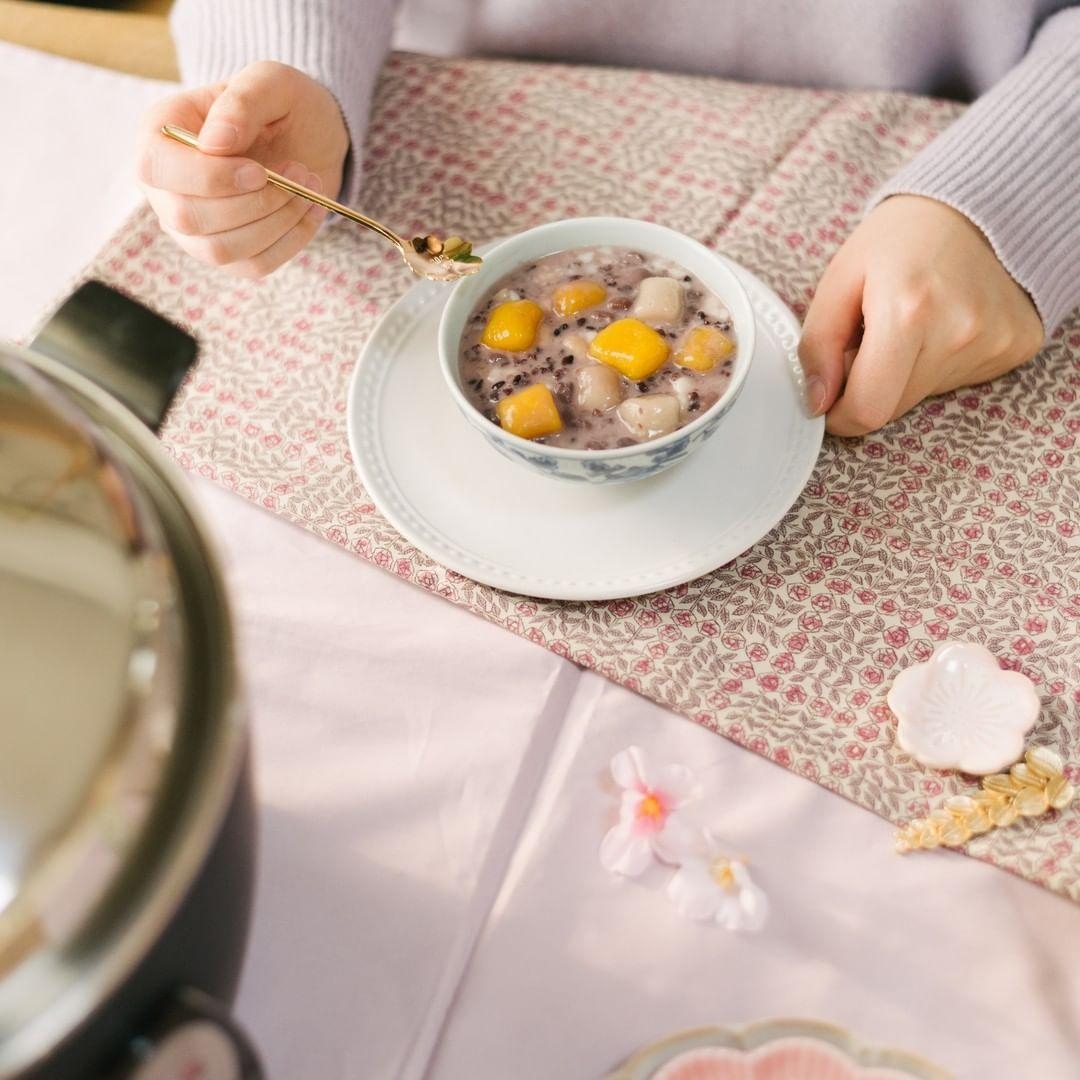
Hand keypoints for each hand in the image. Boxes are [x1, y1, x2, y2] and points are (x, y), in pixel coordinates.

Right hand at [135, 61, 349, 277]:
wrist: (308, 135)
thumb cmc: (280, 103)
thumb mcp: (268, 82)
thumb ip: (241, 102)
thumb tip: (214, 144)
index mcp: (158, 136)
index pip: (156, 169)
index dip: (209, 178)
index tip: (260, 171)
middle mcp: (165, 189)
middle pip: (188, 219)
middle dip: (253, 203)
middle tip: (299, 173)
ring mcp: (193, 229)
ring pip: (220, 250)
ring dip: (275, 223)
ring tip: (307, 187)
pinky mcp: (229, 254)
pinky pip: (253, 265)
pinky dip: (290, 241)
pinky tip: (310, 210)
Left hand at [798, 195, 1044, 435]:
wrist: (982, 202)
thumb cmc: (902, 236)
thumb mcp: (841, 277)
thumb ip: (818, 344)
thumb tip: (816, 402)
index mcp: (908, 313)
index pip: (868, 409)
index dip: (840, 416)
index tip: (830, 401)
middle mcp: (958, 333)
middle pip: (893, 407)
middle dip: (869, 387)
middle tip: (870, 342)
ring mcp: (994, 342)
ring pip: (923, 396)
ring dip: (903, 375)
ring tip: (910, 324)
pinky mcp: (1016, 346)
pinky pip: (958, 381)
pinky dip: (938, 364)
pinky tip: (942, 324)